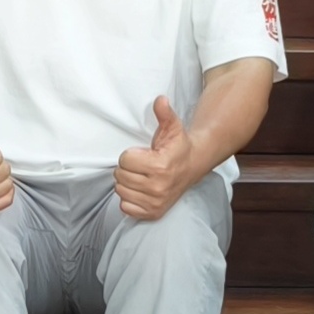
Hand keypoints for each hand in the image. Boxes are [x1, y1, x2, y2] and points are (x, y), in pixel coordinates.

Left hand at [114, 93, 204, 220]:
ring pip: (120, 191)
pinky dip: (129, 199)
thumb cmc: (177, 146)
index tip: (143, 154)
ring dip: (127, 183)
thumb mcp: (172, 127)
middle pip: (120, 176)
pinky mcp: (153, 213)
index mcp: (160, 166)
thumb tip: (160, 100)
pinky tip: (140, 190)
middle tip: (141, 165)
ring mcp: (155, 202)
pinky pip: (125, 207)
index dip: (130, 155)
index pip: (124, 160)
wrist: (193, 166)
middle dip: (128, 168)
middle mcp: (158, 187)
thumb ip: (164, 113)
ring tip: (141, 176)